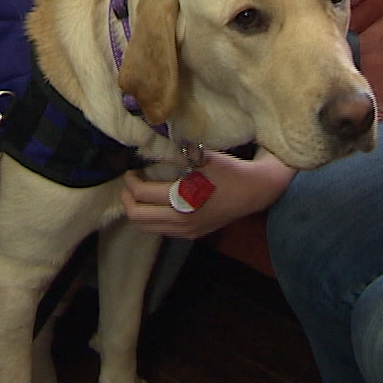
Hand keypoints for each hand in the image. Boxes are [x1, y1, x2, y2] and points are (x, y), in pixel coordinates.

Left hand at [121, 146, 296, 238]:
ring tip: (140, 194)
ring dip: (137, 210)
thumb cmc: (228, 170)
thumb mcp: (201, 157)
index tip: (130, 171)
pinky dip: (151, 218)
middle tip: (130, 184)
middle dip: (127, 199)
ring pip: (146, 228)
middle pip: (137, 217)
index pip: (142, 194)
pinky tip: (156, 203)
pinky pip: (161, 230)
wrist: (254, 191)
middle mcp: (182, 220)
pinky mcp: (192, 235)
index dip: (130, 182)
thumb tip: (150, 147)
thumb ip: (175, 154)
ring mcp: (186, 231)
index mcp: (183, 199)